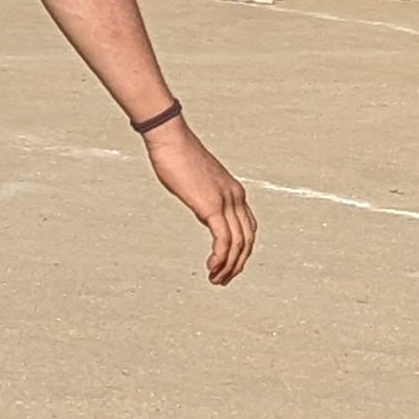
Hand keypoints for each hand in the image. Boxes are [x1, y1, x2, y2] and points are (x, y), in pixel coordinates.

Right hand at [146, 119, 255, 284]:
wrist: (170, 139)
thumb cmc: (177, 155)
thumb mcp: (197, 181)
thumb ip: (206, 197)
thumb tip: (205, 212)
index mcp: (235, 192)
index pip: (248, 228)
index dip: (241, 251)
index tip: (228, 264)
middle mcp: (236, 198)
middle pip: (247, 240)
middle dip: (237, 264)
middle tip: (223, 280)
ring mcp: (226, 202)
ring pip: (238, 244)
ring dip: (229, 266)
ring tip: (216, 279)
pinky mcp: (212, 206)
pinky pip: (223, 240)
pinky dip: (221, 258)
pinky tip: (212, 267)